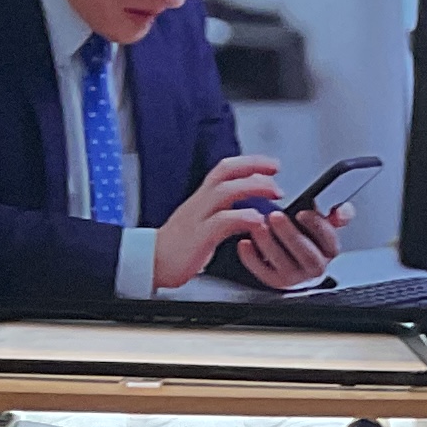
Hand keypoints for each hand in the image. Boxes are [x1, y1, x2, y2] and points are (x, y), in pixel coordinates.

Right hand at [148, 154, 290, 289]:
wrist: (150, 263)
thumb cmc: (178, 247)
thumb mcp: (202, 223)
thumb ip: (222, 213)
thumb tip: (248, 210)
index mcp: (201, 198)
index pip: (224, 170)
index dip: (248, 163)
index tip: (271, 166)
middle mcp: (199, 202)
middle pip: (226, 173)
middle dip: (253, 167)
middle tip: (276, 171)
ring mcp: (198, 218)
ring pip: (225, 191)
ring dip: (253, 188)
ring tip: (275, 192)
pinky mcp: (198, 237)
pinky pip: (222, 222)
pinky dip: (243, 218)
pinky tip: (258, 220)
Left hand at [236, 196, 347, 289]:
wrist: (294, 262)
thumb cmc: (308, 239)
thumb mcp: (323, 225)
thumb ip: (335, 214)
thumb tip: (342, 210)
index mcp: (328, 250)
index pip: (330, 240)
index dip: (318, 227)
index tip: (303, 213)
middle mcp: (315, 266)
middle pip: (307, 254)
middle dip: (290, 234)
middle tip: (275, 216)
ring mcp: (295, 276)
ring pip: (284, 264)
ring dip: (270, 244)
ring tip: (258, 226)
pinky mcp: (277, 281)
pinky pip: (264, 273)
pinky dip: (252, 259)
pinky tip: (245, 243)